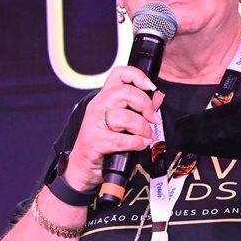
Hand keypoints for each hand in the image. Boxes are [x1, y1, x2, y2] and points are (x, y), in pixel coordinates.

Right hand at [64, 66, 164, 191]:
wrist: (83, 166)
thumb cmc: (103, 142)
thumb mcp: (122, 122)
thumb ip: (140, 108)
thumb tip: (157, 97)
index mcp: (104, 98)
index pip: (119, 74)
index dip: (137, 76)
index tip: (150, 88)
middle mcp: (98, 106)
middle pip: (125, 92)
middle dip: (146, 106)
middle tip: (153, 119)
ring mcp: (94, 123)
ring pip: (125, 117)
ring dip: (143, 128)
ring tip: (147, 136)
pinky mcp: (94, 141)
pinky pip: (121, 139)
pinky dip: (137, 143)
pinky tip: (140, 144)